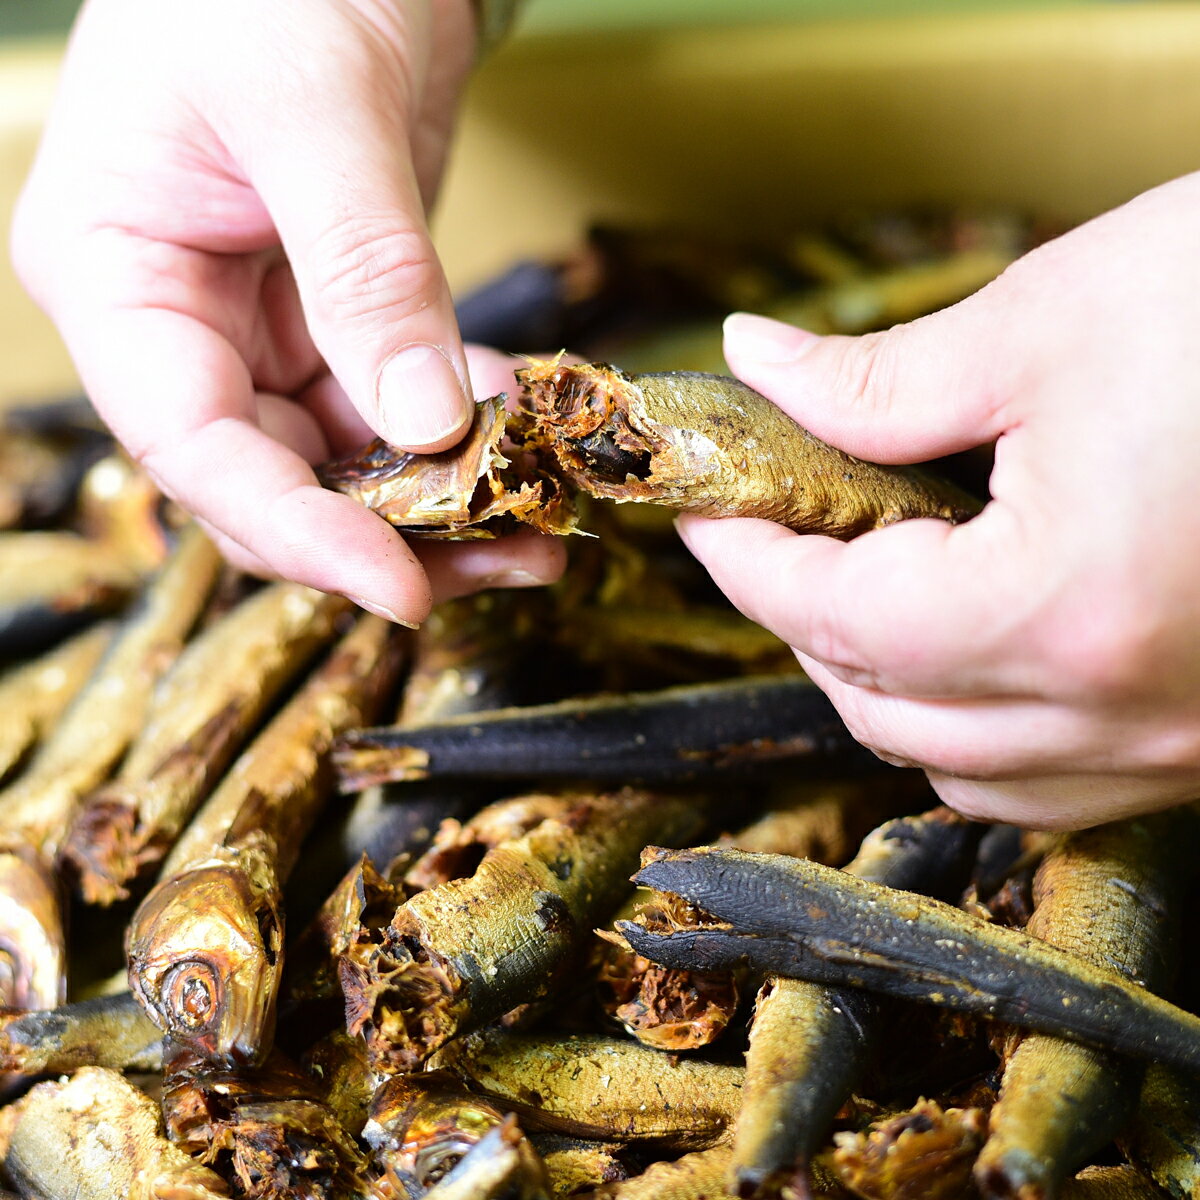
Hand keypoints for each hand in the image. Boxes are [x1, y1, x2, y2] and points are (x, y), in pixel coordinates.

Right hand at [11, 0, 562, 623]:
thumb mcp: (317, 109)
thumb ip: (366, 271)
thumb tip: (423, 421)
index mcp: (116, 275)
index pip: (192, 445)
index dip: (296, 532)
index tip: (398, 589)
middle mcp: (178, 319)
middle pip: (271, 476)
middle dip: (386, 534)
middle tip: (504, 562)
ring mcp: (258, 323)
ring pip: (339, 458)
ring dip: (438, 499)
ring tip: (537, 524)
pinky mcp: (335, 314)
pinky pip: (391, 404)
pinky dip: (457, 431)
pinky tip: (524, 437)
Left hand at [679, 172, 1199, 829]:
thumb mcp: (1052, 321)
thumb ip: (875, 378)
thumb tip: (757, 369)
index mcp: (1066, 607)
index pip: (835, 615)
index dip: (747, 558)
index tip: (709, 507)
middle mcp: (1126, 708)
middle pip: (882, 704)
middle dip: (800, 616)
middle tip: (771, 531)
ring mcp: (1180, 741)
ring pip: (959, 769)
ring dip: (878, 685)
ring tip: (854, 587)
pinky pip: (1050, 783)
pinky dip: (973, 732)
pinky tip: (962, 655)